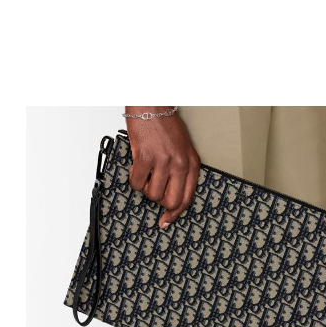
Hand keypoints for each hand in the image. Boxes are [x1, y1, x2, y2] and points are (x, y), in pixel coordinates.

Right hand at [125, 107, 200, 228]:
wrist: (151, 105)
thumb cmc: (165, 126)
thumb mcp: (183, 149)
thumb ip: (181, 171)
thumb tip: (171, 195)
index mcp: (192, 163)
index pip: (187, 198)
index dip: (176, 214)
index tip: (166, 221)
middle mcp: (180, 163)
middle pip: (171, 201)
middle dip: (159, 202)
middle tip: (153, 191)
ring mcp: (164, 161)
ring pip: (153, 194)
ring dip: (146, 188)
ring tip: (146, 174)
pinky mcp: (145, 157)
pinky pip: (137, 183)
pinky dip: (134, 180)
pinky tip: (137, 168)